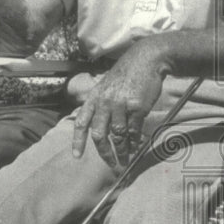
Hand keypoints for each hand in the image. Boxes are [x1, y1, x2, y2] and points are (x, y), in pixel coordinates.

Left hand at [73, 40, 166, 169]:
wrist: (146, 59)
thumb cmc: (127, 74)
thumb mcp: (107, 86)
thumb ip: (101, 105)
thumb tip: (102, 128)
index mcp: (94, 97)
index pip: (81, 122)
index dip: (78, 141)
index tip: (77, 156)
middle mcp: (104, 102)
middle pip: (99, 134)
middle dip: (104, 153)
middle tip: (111, 164)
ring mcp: (120, 105)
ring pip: (118, 135)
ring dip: (122, 151)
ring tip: (125, 160)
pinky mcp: (137, 107)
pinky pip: (134, 130)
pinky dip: (135, 142)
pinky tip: (136, 148)